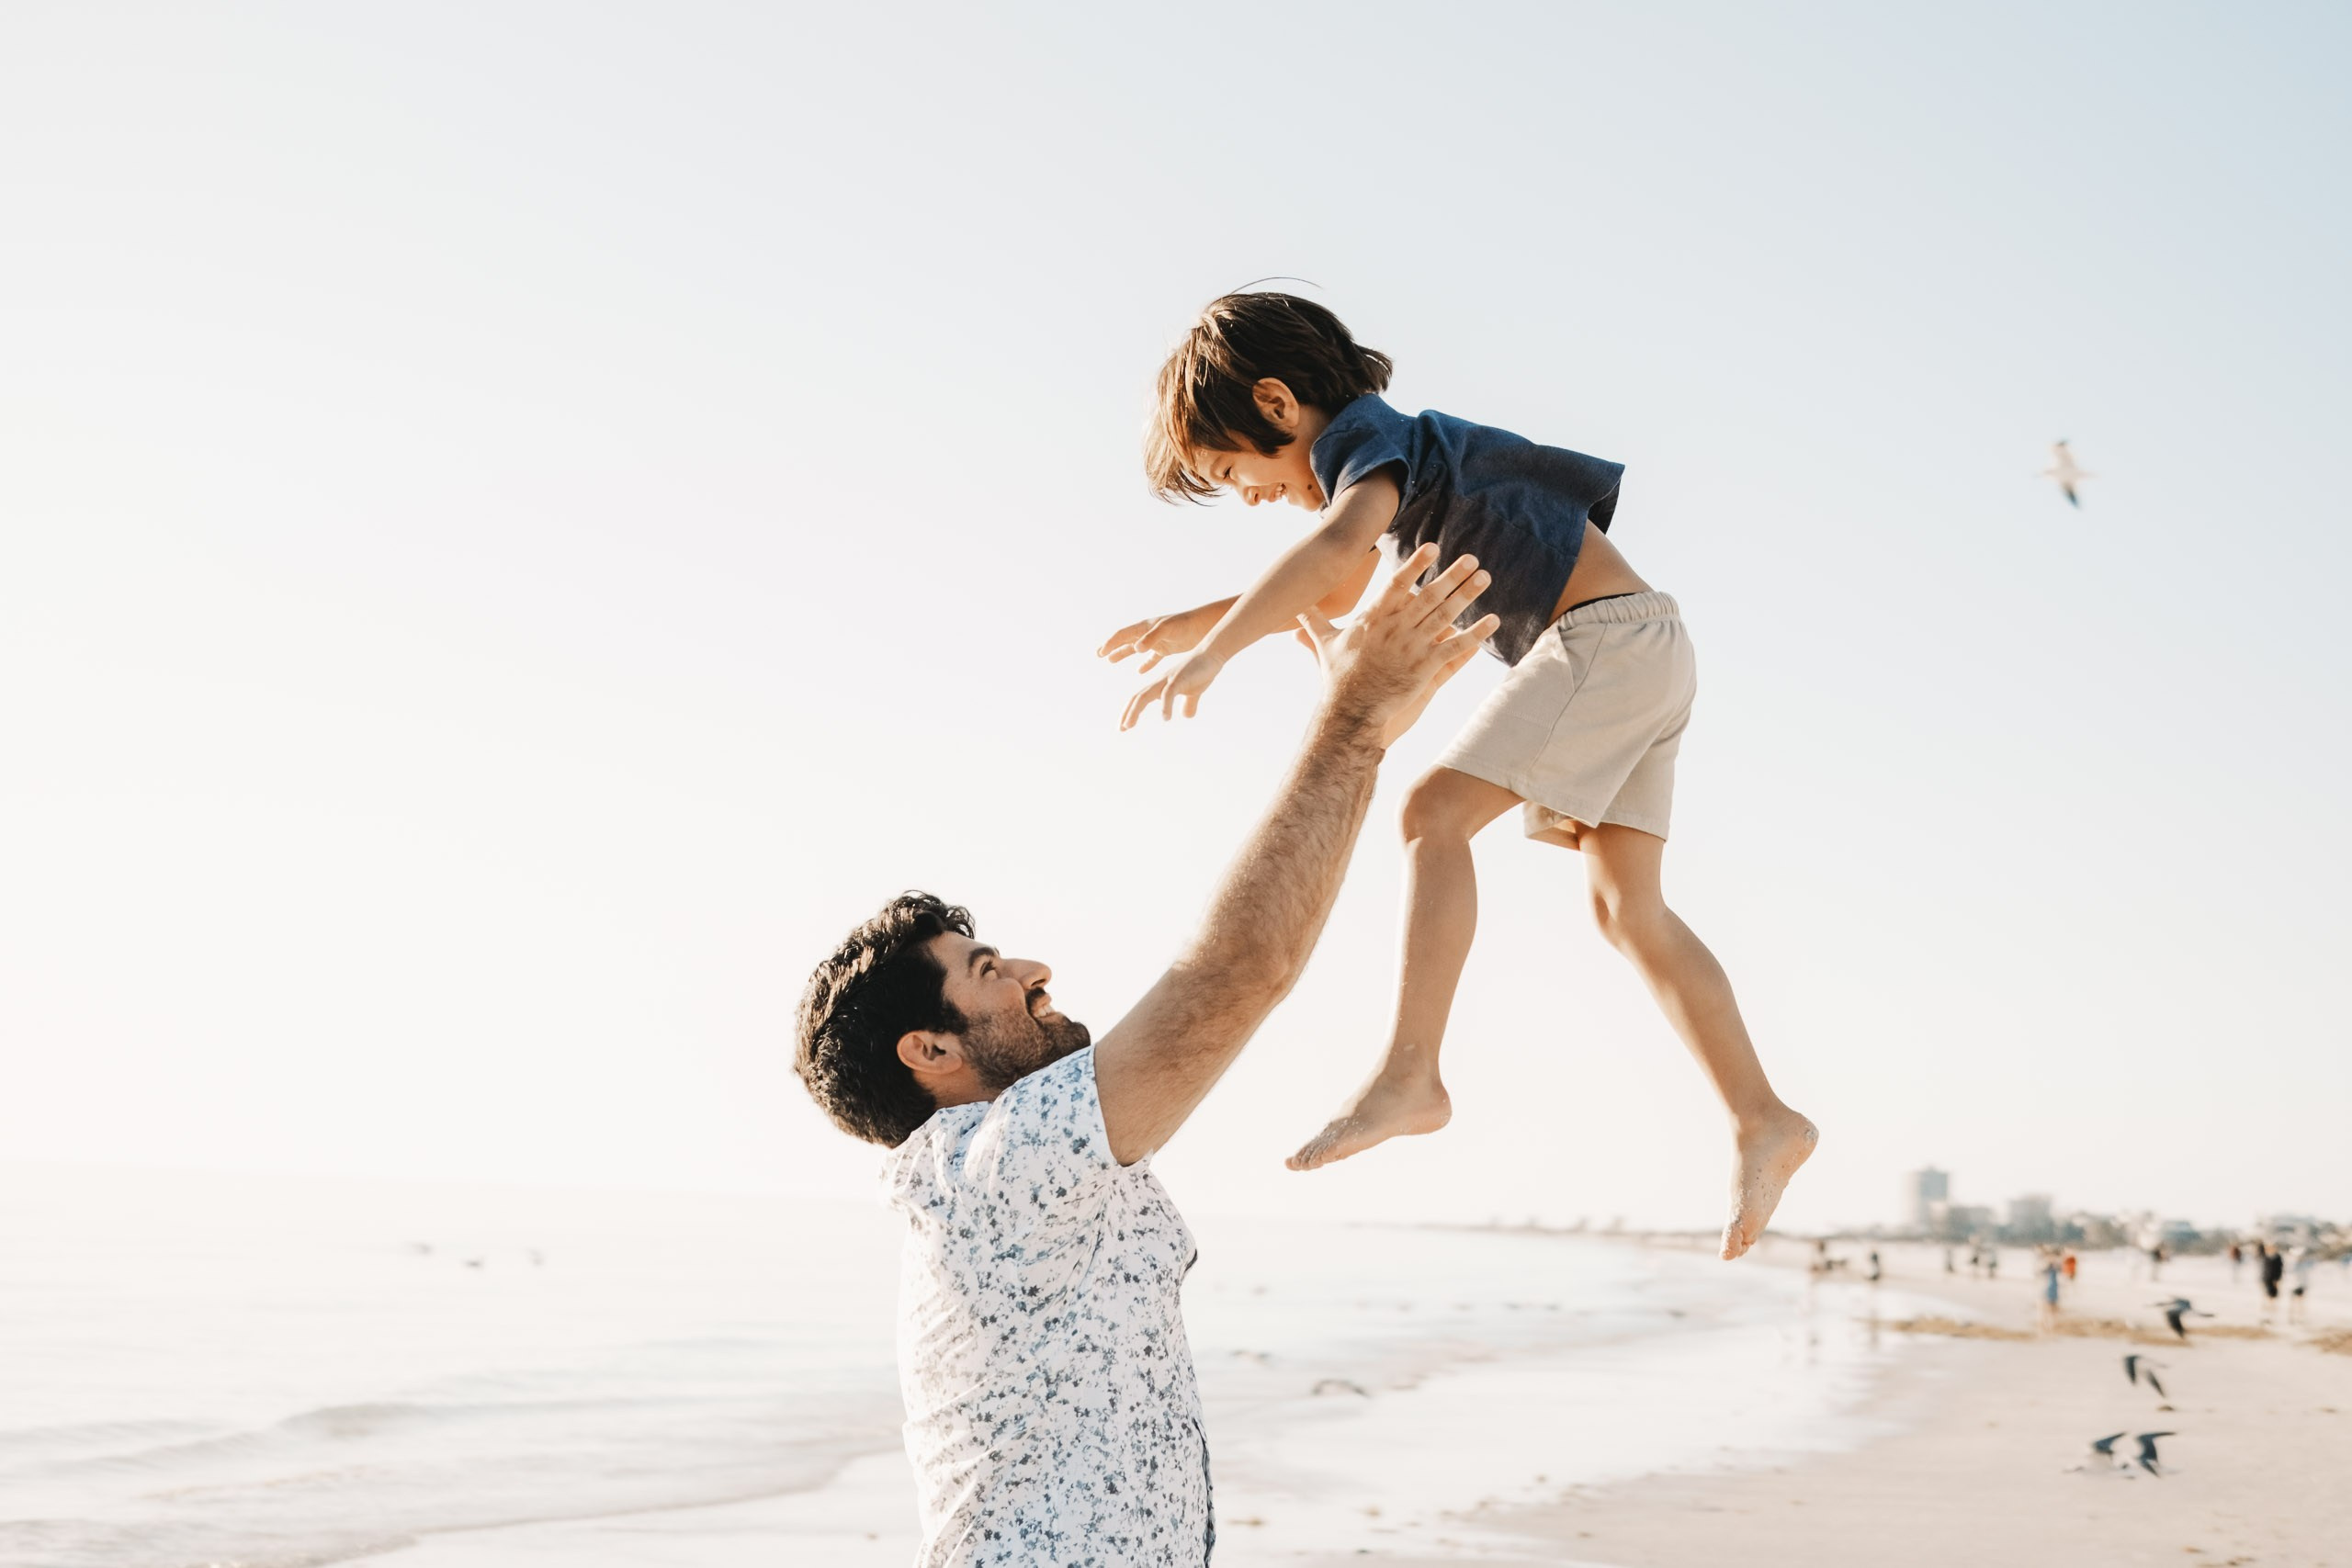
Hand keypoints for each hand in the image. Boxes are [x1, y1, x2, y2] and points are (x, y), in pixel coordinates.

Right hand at [1097, 602, 1224, 673]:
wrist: (1204, 625)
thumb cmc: (1185, 625)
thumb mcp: (1167, 630)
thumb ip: (1151, 638)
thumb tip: (1135, 648)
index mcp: (1145, 627)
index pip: (1123, 635)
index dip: (1111, 643)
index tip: (1101, 653)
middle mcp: (1149, 633)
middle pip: (1126, 640)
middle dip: (1112, 647)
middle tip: (1099, 654)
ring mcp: (1157, 641)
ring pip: (1136, 648)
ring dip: (1123, 653)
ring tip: (1111, 660)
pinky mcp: (1167, 648)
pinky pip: (1152, 657)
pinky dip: (1146, 664)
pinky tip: (1141, 671)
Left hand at [1120, 647, 1225, 730]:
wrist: (1213, 655)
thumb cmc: (1202, 671)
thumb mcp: (1194, 692)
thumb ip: (1189, 703)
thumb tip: (1186, 715)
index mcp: (1161, 685)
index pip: (1139, 698)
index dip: (1130, 711)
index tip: (1124, 727)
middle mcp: (1160, 682)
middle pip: (1138, 697)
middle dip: (1128, 713)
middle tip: (1121, 729)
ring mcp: (1169, 680)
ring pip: (1146, 695)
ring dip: (1135, 711)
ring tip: (1129, 725)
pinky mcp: (1179, 679)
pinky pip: (1168, 694)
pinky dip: (1164, 706)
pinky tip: (1165, 718)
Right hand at [1294, 544, 1495, 746]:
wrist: (1349, 713)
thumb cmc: (1337, 681)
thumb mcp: (1324, 647)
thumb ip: (1314, 623)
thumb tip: (1295, 608)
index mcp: (1374, 620)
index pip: (1398, 585)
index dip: (1416, 565)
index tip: (1433, 548)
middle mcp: (1395, 629)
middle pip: (1428, 596)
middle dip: (1451, 575)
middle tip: (1472, 558)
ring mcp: (1411, 647)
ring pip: (1445, 615)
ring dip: (1466, 595)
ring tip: (1485, 578)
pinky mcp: (1424, 668)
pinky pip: (1455, 647)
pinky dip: (1475, 634)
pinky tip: (1492, 621)